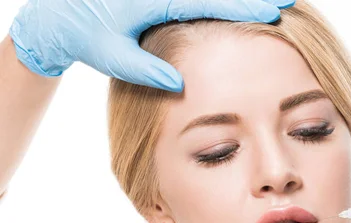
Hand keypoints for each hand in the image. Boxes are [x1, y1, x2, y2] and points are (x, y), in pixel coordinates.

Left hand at [9, 0, 294, 90]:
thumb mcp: (111, 56)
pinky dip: (223, 3)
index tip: (273, 12)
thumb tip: (180, 85)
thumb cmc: (87, 35)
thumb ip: (144, 70)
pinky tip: (240, 8)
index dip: (243, 7)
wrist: (61, 13)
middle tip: (288, 1)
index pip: (209, 2)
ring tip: (274, 2)